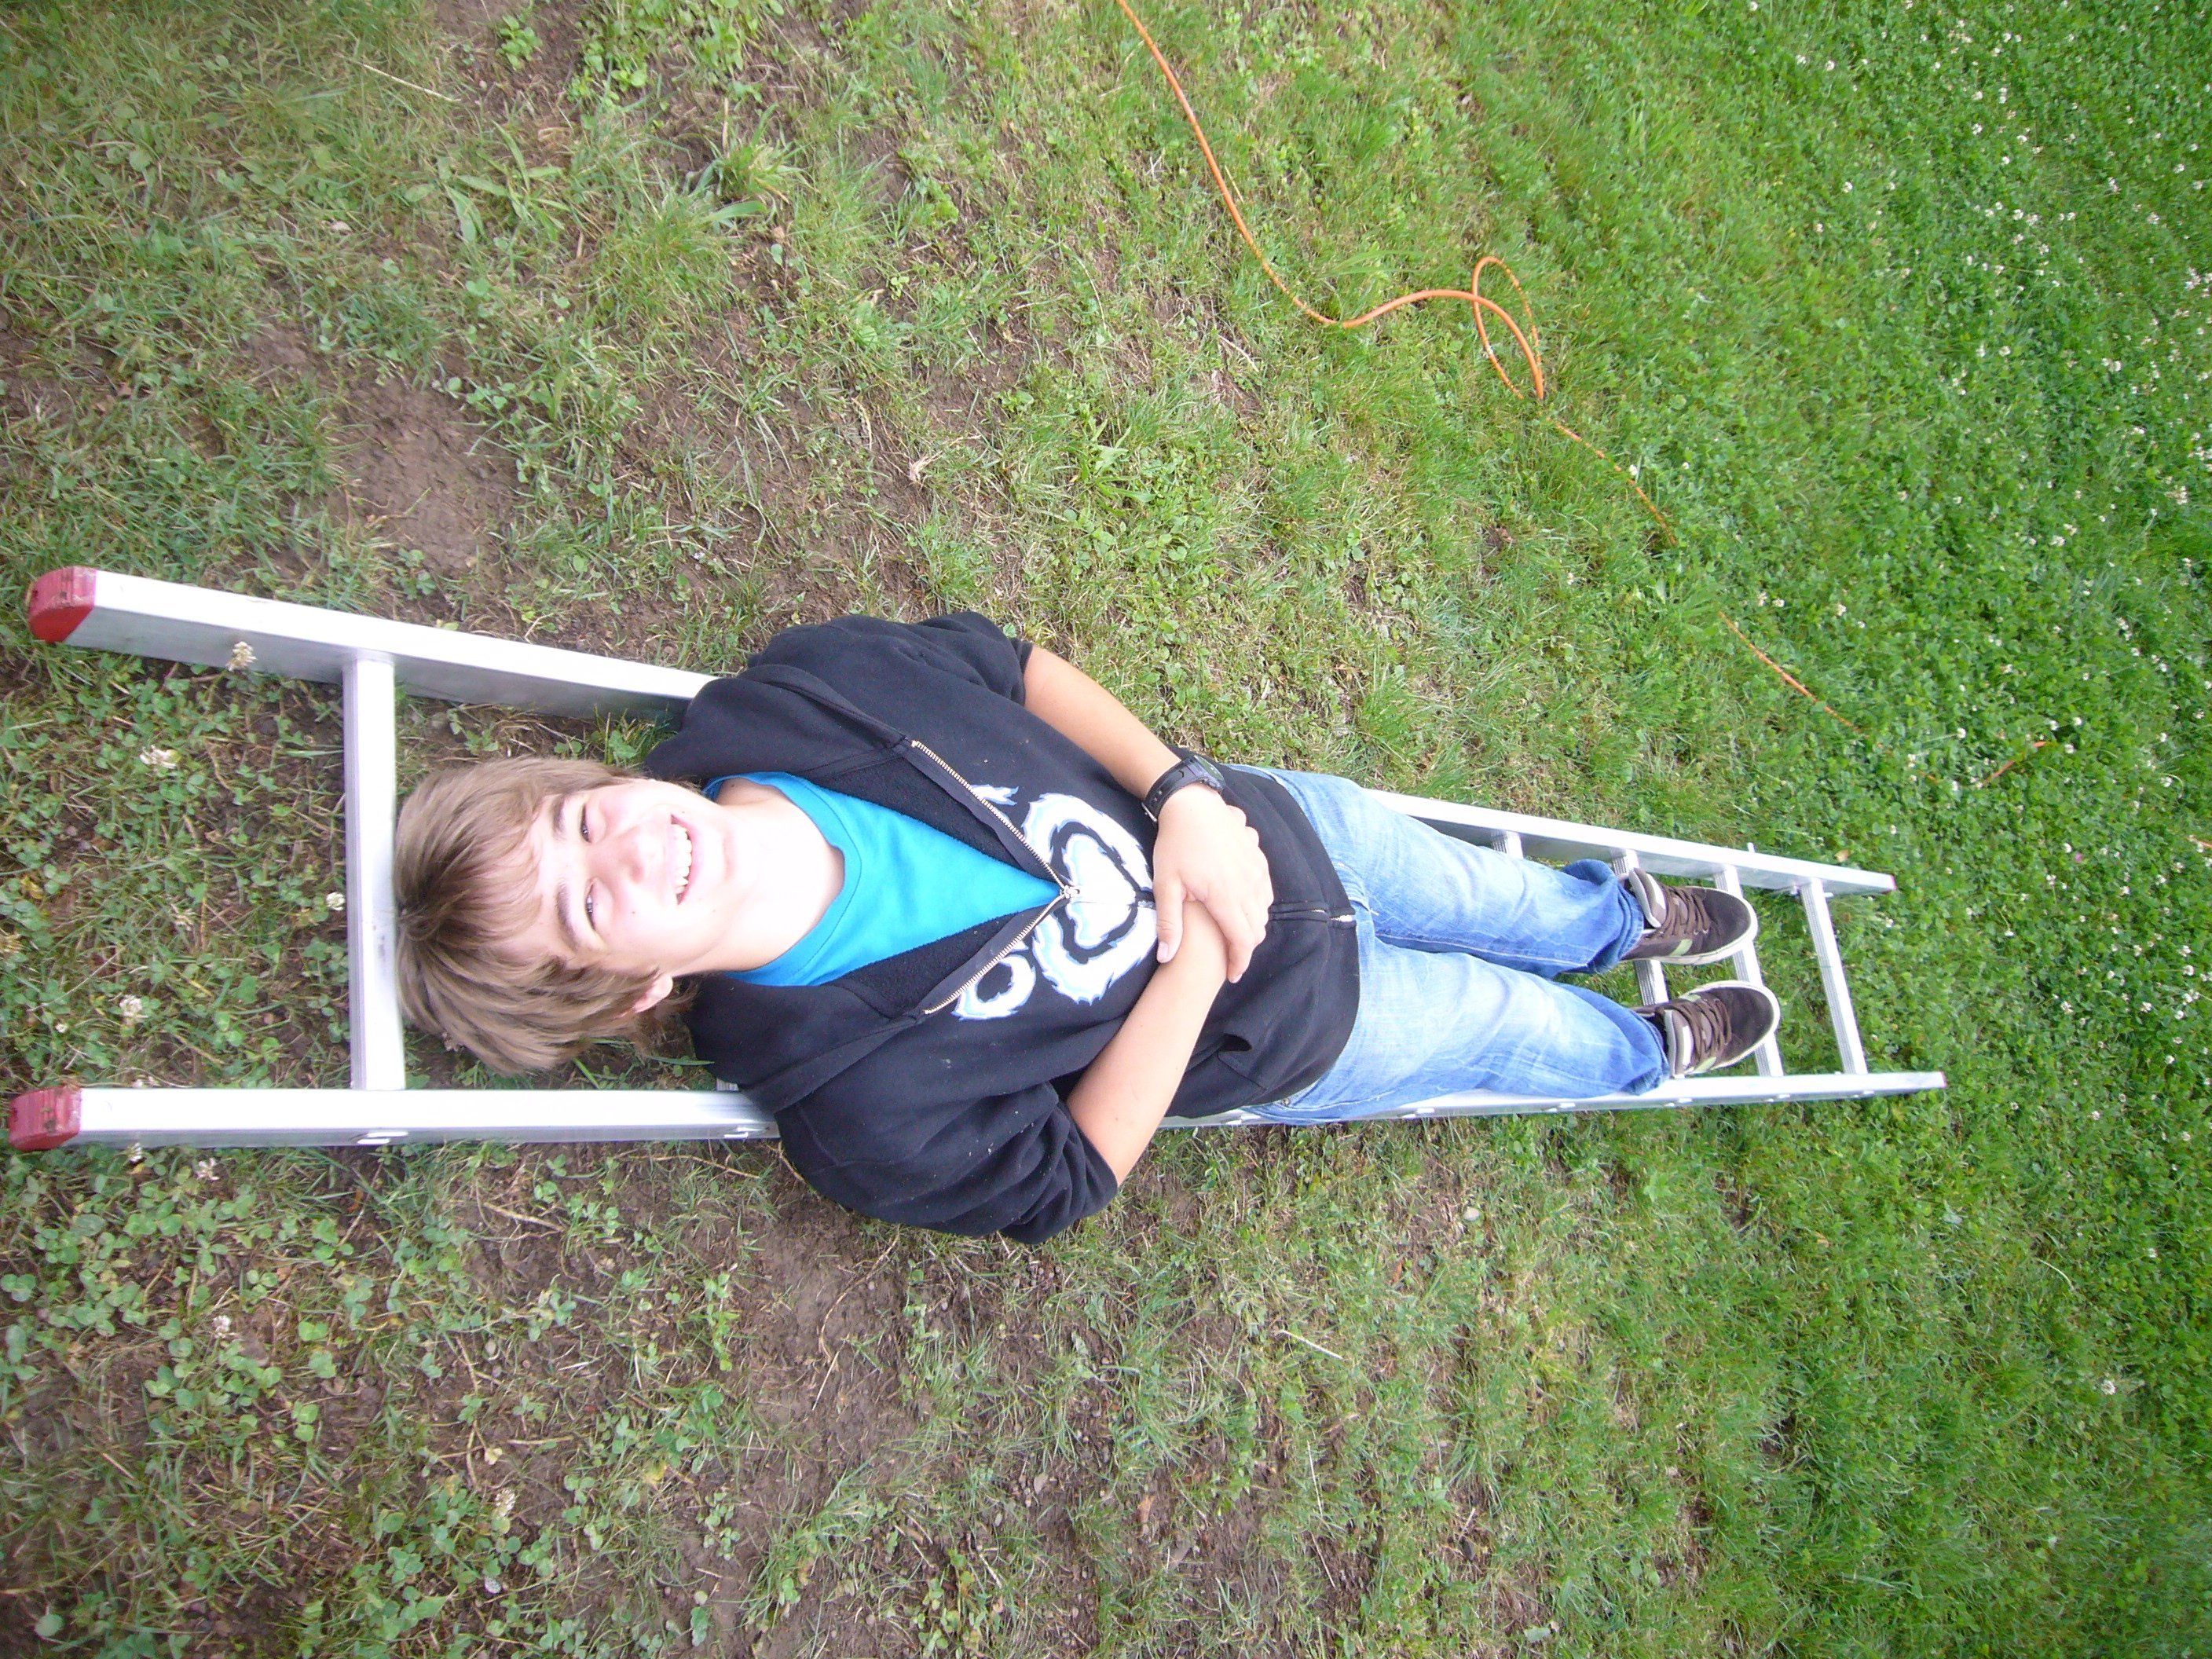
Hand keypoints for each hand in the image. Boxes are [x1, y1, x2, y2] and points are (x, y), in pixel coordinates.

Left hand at [1153, 784, 1272, 980]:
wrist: (1191, 803)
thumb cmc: (1174, 845)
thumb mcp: (1165, 885)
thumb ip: (1169, 923)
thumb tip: (1166, 958)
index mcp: (1224, 896)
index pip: (1242, 941)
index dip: (1239, 963)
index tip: (1231, 976)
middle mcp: (1247, 885)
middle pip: (1257, 929)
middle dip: (1245, 947)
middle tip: (1228, 956)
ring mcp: (1256, 870)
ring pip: (1264, 910)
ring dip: (1252, 925)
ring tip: (1232, 931)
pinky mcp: (1259, 858)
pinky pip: (1267, 890)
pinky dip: (1258, 904)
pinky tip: (1241, 904)